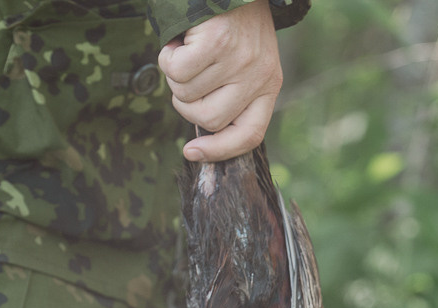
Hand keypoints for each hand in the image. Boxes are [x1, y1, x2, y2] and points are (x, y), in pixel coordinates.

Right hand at [159, 0, 281, 161]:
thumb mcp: (247, 62)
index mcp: (270, 86)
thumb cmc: (234, 25)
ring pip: (187, 93)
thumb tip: (202, 136)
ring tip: (187, 52)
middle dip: (186, 104)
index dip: (220, 151)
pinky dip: (168, 57)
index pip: (250, 135)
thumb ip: (233, 95)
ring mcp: (239, 59)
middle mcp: (258, 76)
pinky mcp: (217, 41)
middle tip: (186, 78)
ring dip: (175, 75)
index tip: (192, 153)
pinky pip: (177, 70)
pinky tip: (179, 42)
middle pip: (211, 120)